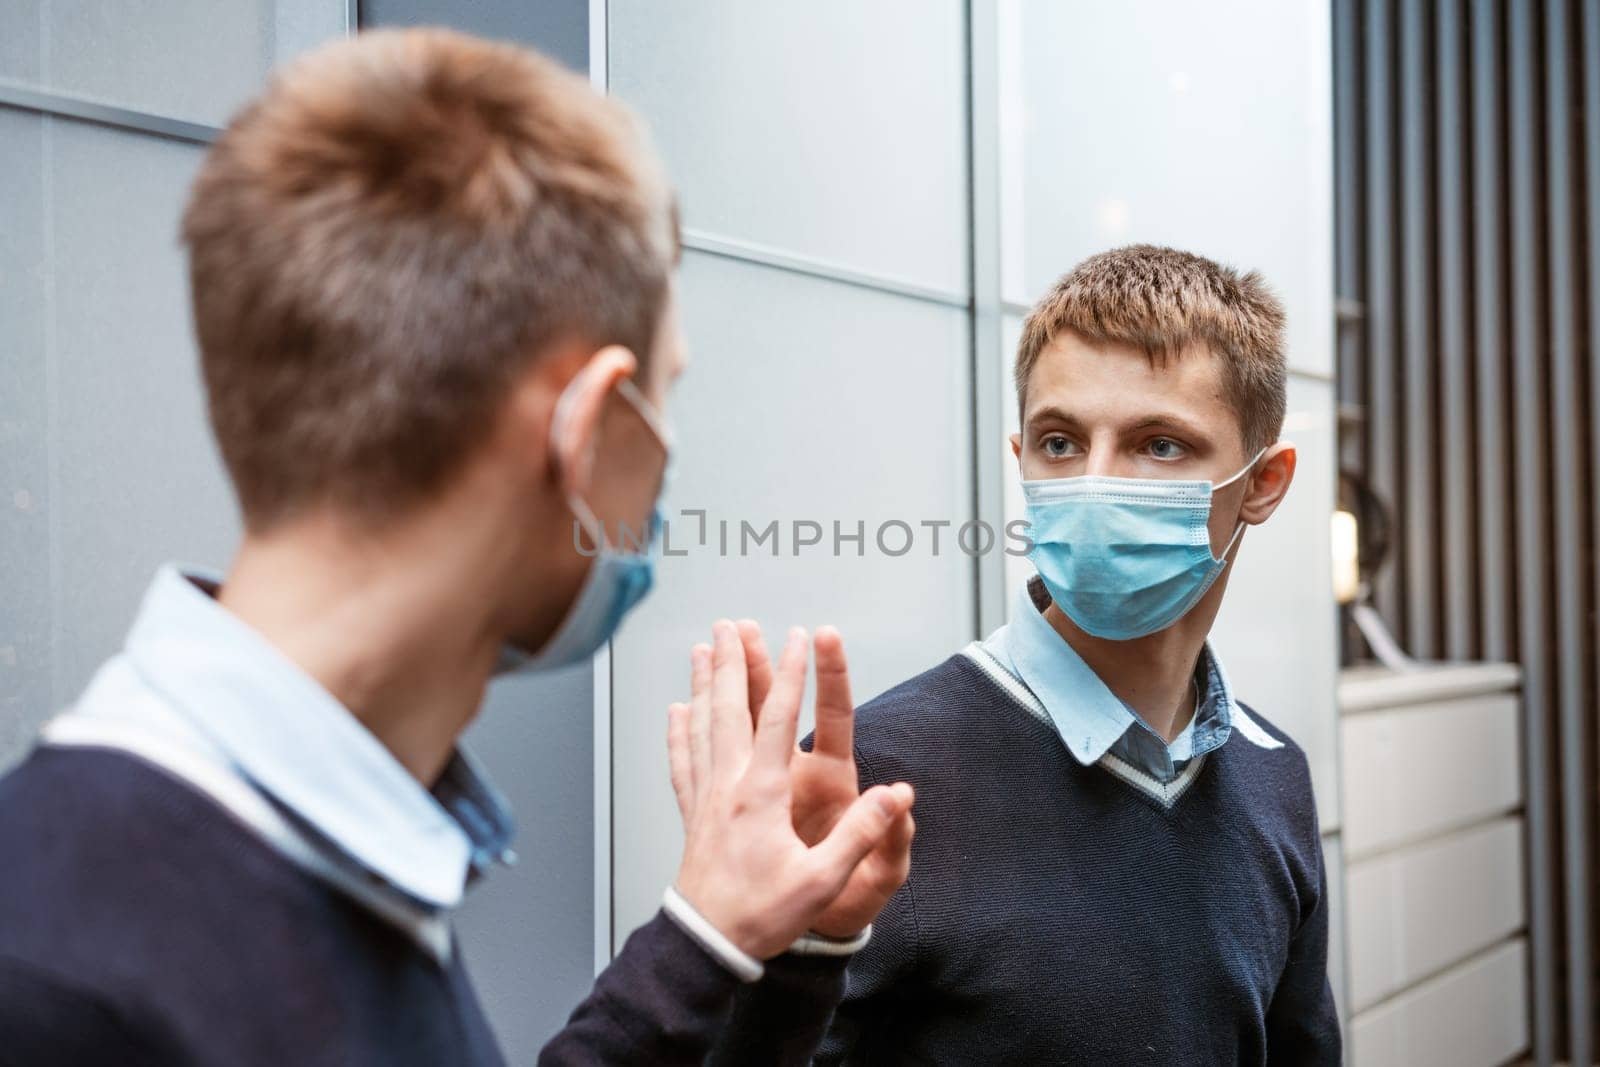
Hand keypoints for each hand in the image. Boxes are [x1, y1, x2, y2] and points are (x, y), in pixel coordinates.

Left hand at [666, 620, 914, 959]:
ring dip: (703, 684)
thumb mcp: (823, 880)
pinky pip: (682, 761)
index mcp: (762, 793)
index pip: (777, 718)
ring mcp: (706, 797)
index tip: (797, 638)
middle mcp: (729, 785)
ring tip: (701, 649)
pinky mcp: (693, 814)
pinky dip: (678, 730)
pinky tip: (675, 712)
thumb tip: (898, 796)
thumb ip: (861, 835)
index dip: (791, 674)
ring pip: (701, 725)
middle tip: (732, 624)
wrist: (707, 944)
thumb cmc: (765, 915)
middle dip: (734, 663)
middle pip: (729, 709)